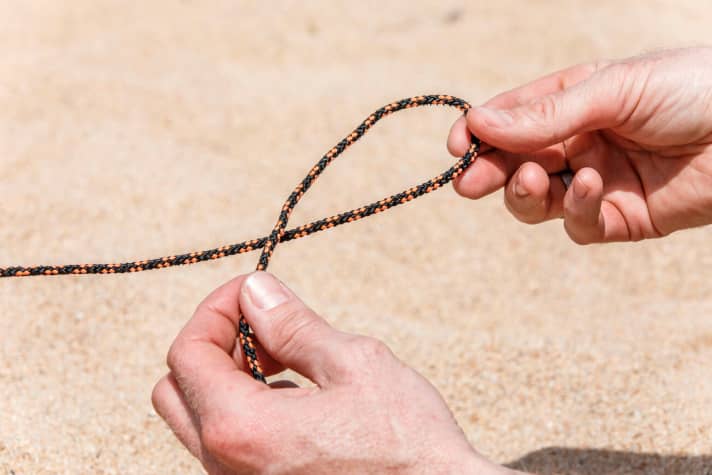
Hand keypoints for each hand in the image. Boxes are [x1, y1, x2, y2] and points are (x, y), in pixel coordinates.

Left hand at [152, 272, 517, 473]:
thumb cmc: (407, 445)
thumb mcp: (354, 365)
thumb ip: (293, 326)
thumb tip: (256, 292)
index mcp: (242, 429)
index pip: (187, 353)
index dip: (215, 308)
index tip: (252, 291)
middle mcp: (227, 466)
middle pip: (177, 388)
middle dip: (215, 342)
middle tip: (263, 325)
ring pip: (200, 415)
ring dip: (230, 372)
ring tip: (288, 358)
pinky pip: (227, 440)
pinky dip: (245, 404)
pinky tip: (296, 394)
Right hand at [447, 47, 711, 242]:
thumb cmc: (692, 90)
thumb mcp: (612, 90)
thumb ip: (546, 115)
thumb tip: (478, 123)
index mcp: (574, 102)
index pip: (512, 119)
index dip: (480, 132)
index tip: (459, 144)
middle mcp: (579, 143)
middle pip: (515, 165)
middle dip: (490, 173)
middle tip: (469, 182)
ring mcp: (597, 182)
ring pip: (538, 201)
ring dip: (526, 194)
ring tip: (535, 179)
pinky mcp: (620, 218)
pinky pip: (580, 224)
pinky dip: (577, 209)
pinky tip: (592, 186)